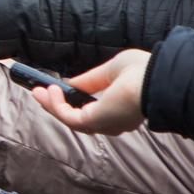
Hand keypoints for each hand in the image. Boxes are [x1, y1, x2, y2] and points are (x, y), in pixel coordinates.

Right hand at [32, 49, 149, 134]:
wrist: (156, 82)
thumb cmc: (142, 72)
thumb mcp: (112, 70)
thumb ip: (90, 79)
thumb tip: (70, 83)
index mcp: (122, 108)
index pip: (94, 108)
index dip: (74, 99)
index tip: (59, 88)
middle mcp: (113, 120)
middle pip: (79, 118)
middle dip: (58, 106)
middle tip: (41, 93)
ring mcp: (103, 124)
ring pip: (70, 119)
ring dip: (51, 105)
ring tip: (37, 91)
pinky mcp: (94, 122)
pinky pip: (68, 116)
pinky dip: (55, 105)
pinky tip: (49, 91)